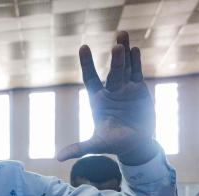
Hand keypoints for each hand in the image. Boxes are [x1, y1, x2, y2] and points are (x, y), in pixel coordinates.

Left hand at [58, 32, 155, 164]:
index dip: (87, 64)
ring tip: (123, 35)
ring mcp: (125, 89)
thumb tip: (59, 157)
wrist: (135, 144)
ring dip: (125, 53)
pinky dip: (136, 62)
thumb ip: (80, 148)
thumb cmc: (113, 143)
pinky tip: (135, 50)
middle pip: (112, 72)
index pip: (91, 78)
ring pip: (125, 68)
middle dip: (115, 59)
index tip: (83, 47)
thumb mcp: (96, 145)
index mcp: (98, 100)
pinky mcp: (139, 90)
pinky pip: (137, 73)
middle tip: (117, 45)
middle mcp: (111, 91)